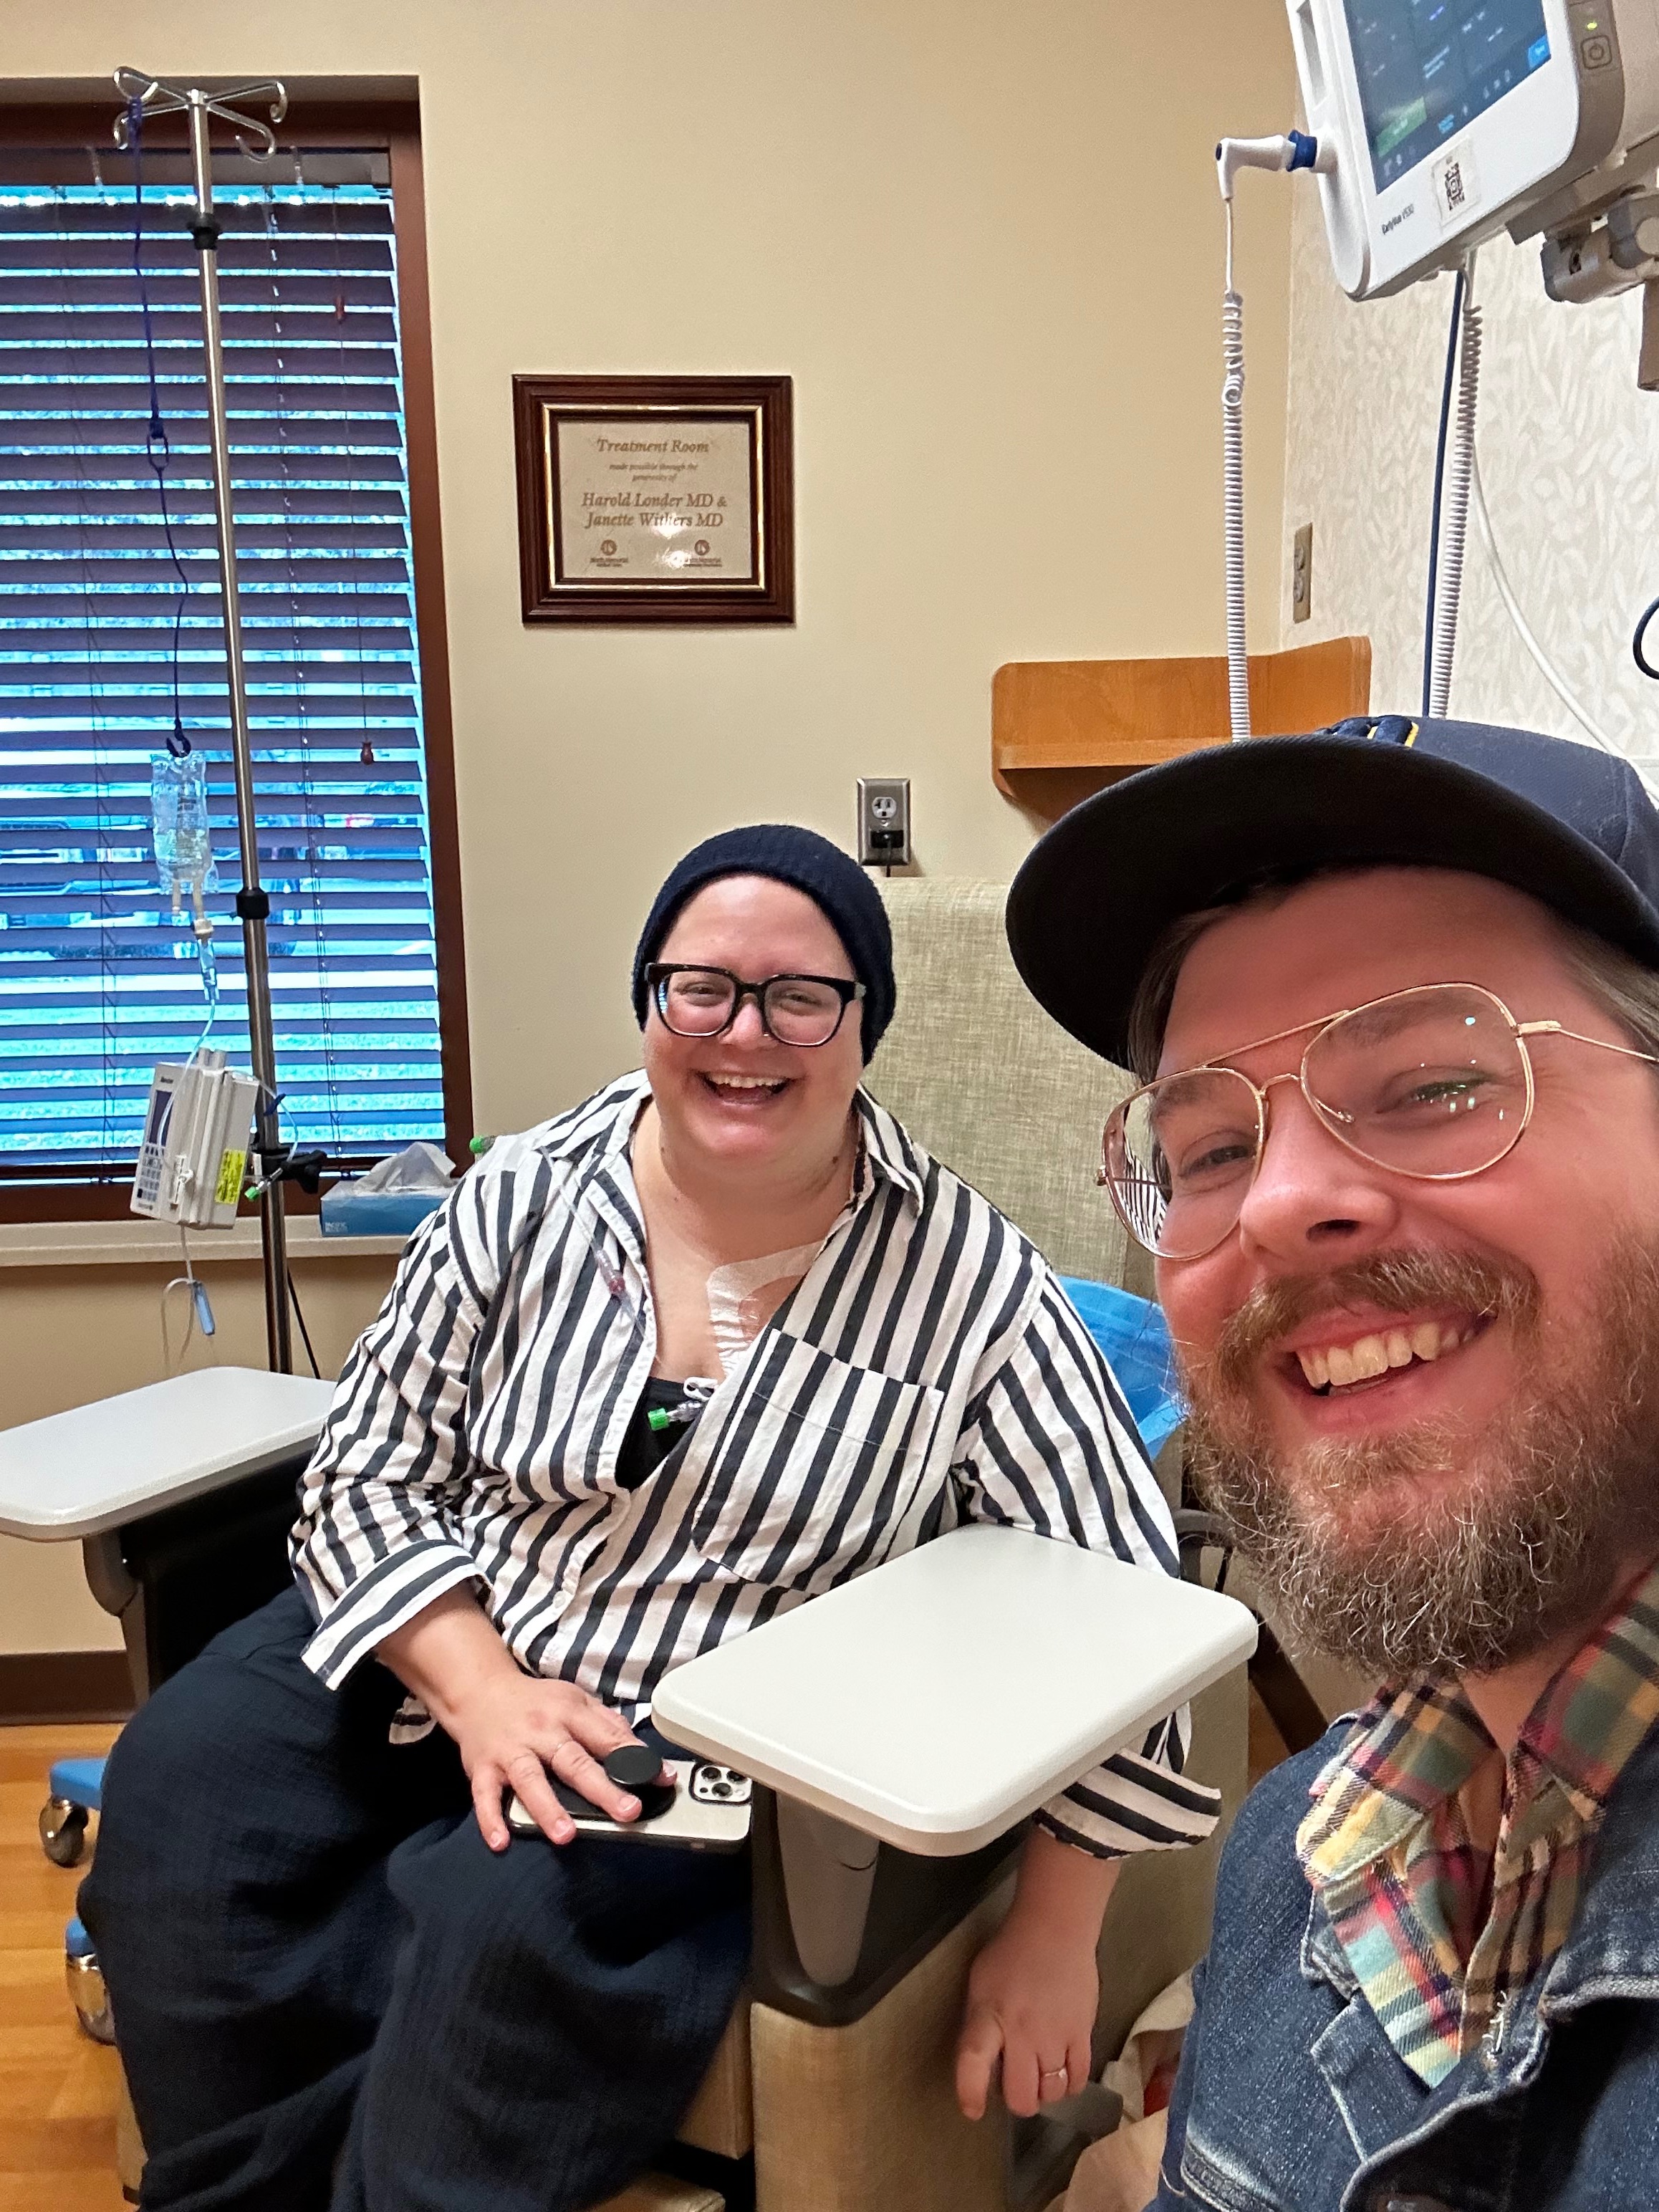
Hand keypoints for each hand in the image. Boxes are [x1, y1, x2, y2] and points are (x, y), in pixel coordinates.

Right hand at [449, 1668, 667, 1850]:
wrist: (480, 1691)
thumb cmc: (535, 1702)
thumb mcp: (575, 1701)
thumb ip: (607, 1724)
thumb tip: (641, 1751)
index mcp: (569, 1713)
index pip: (608, 1737)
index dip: (636, 1758)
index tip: (661, 1779)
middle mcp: (541, 1731)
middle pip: (574, 1762)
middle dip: (602, 1789)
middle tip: (627, 1812)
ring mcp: (511, 1751)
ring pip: (530, 1780)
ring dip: (548, 1808)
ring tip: (566, 1835)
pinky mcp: (483, 1768)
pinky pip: (485, 1796)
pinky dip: (491, 1819)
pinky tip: (502, 1840)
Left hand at [954, 1827, 1117, 2121]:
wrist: (1055, 1928)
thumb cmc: (1011, 1954)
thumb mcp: (980, 1984)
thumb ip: (979, 2025)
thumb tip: (981, 2065)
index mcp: (989, 2015)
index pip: (973, 2061)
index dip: (970, 2092)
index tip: (973, 2110)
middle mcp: (1021, 2031)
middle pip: (1020, 2095)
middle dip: (1017, 2100)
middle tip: (1016, 2084)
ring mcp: (1055, 2035)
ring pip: (1050, 2094)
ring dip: (1043, 2092)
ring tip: (1040, 2073)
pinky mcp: (1083, 2033)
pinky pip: (1078, 2080)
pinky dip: (1069, 2086)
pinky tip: (1062, 2072)